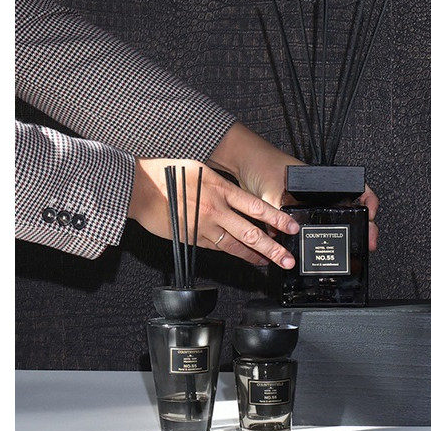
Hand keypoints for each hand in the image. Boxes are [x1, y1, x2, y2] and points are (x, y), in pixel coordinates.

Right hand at [128, 157, 299, 267]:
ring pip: (235, 245)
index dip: (277, 219)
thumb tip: (237, 192)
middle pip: (250, 233)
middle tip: (287, 260)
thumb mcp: (200, 168)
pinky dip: (234, 254)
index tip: (292, 227)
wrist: (138, 187)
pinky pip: (218, 248)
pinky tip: (245, 258)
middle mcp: (214, 208)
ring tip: (270, 262)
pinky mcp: (192, 237)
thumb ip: (220, 182)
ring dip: (255, 256)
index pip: (256, 207)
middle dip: (273, 248)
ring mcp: (203, 226)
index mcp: (219, 188)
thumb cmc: (166, 173)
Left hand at [209, 122, 379, 249]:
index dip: (370, 205)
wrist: (245, 162)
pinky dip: (317, 236)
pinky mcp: (297, 212)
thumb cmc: (263, 165)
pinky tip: (319, 245)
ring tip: (349, 246)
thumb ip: (278, 214)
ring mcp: (310, 203)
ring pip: (333, 221)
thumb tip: (283, 233)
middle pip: (350, 210)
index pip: (358, 191)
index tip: (371, 218)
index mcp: (323, 183)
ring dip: (342, 233)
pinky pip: (312, 227)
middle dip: (361, 226)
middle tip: (367, 241)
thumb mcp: (275, 191)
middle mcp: (320, 193)